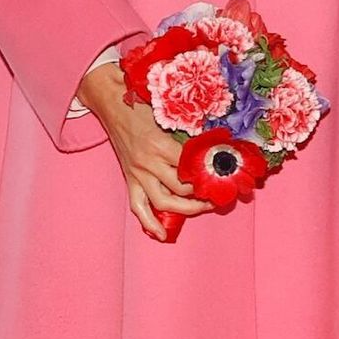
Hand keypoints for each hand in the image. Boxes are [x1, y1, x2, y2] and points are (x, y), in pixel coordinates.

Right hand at [77, 60, 208, 242]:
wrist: (112, 104)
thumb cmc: (142, 105)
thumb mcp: (168, 115)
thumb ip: (187, 134)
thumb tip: (213, 147)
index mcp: (160, 145)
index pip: (191, 167)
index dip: (211, 173)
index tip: (226, 174)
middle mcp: (148, 163)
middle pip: (181, 189)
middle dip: (203, 195)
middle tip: (219, 194)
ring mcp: (137, 174)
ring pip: (164, 202)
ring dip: (186, 209)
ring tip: (203, 208)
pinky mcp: (130, 179)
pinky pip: (138, 207)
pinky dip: (149, 223)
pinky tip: (161, 234)